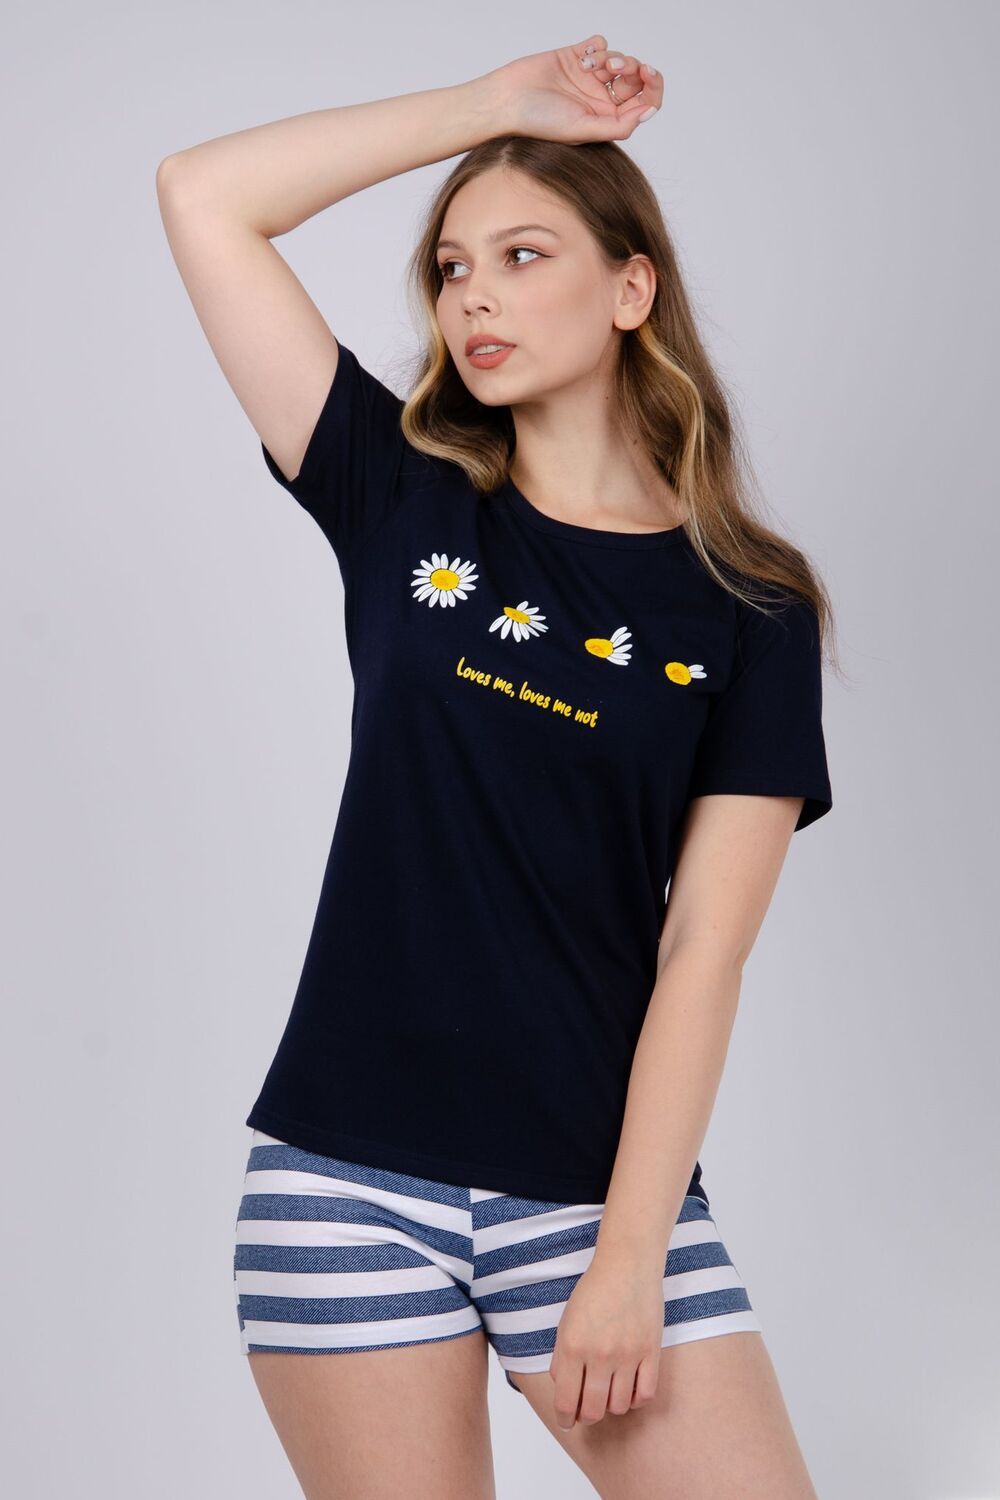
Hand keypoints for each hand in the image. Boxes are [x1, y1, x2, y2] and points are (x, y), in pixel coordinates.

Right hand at [485, 33, 663, 144]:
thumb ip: (617, 126)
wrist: (507, 100)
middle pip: (634, 79)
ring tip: (587, 66)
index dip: (653, 88)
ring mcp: (588, 77)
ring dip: (609, 57)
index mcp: (606, 119)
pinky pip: (599, 43)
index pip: (643, 104)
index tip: (648, 74)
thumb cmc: (539, 122)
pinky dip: (595, 46)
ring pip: (617, 59)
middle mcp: (600, 99)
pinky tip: (580, 57)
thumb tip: (648, 113)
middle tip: (615, 67)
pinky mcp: (575, 57)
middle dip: (631, 68)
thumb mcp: (582, 129)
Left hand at [548, 1256, 664, 1427]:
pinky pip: (645, 1395)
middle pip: (593, 1411)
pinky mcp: (651, 1352)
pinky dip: (636, 1399)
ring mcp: (627, 1355)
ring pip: (619, 1406)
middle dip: (586, 1416)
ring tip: (608, 1393)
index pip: (566, 1401)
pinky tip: (629, 1388)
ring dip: (611, 1406)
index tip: (567, 1421)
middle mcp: (599, 1354)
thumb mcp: (566, 1320)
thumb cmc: (595, 1290)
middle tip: (586, 1410)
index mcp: (572, 1346)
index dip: (565, 1418)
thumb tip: (562, 1387)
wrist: (627, 1264)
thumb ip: (560, 1357)